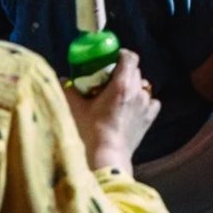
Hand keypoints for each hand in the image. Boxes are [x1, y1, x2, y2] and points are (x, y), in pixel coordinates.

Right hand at [65, 48, 159, 174]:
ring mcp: (146, 105)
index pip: (130, 57)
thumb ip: (68, 89)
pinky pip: (150, 102)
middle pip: (135, 70)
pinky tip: (131, 108)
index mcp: (122, 84)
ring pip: (143, 86)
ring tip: (118, 96)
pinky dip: (142, 101)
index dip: (120, 55)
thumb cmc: (90, 132)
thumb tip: (62, 79)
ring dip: (132, 86)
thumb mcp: (75, 108)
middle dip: (122, 71)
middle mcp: (138, 91)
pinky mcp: (149, 118)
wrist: (107, 158)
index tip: (110, 59)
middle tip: (106, 80)